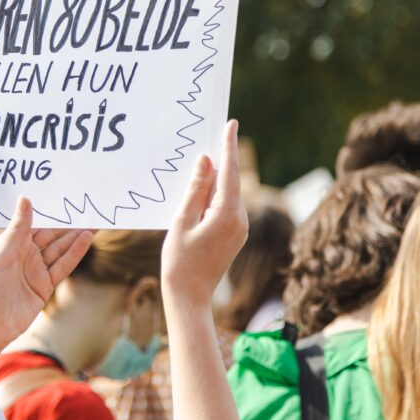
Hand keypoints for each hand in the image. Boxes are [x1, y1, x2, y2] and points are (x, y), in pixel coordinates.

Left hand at [0, 198, 91, 352]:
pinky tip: (86, 239)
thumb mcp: (2, 252)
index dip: (50, 212)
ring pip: (60, 249)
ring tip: (94, 222)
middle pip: (51, 236)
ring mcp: (36, 270)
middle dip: (68, 224)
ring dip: (76, 236)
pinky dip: (75, 253)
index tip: (65, 198)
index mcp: (12, 243)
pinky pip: (63, 266)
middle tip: (86, 209)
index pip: (35, 223)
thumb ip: (17, 227)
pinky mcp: (45, 286)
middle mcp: (25, 255)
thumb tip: (25, 198)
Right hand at [162, 120, 247, 307]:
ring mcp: (239, 228)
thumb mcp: (182, 220)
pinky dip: (214, 195)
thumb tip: (206, 161)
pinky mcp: (234, 234)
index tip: (231, 123)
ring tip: (199, 161)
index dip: (229, 146)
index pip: (230, 171)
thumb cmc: (180, 261)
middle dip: (220, 159)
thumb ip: (196, 189)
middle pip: (230, 180)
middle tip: (212, 133)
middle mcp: (239, 219)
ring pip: (228, 193)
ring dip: (215, 178)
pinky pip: (226, 206)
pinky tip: (200, 190)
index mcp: (227, 213)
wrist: (189, 296)